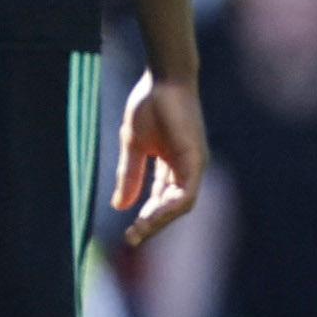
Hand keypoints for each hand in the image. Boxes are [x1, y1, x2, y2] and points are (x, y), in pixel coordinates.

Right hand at [114, 71, 206, 246]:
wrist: (164, 78)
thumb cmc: (150, 104)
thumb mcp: (133, 145)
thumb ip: (130, 175)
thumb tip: (120, 206)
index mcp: (173, 165)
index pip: (161, 200)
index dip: (146, 218)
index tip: (128, 234)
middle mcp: (187, 168)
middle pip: (172, 207)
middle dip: (152, 225)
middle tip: (132, 239)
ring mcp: (194, 164)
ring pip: (181, 205)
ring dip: (160, 220)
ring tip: (139, 231)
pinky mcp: (195, 159)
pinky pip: (185, 193)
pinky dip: (170, 207)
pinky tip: (152, 216)